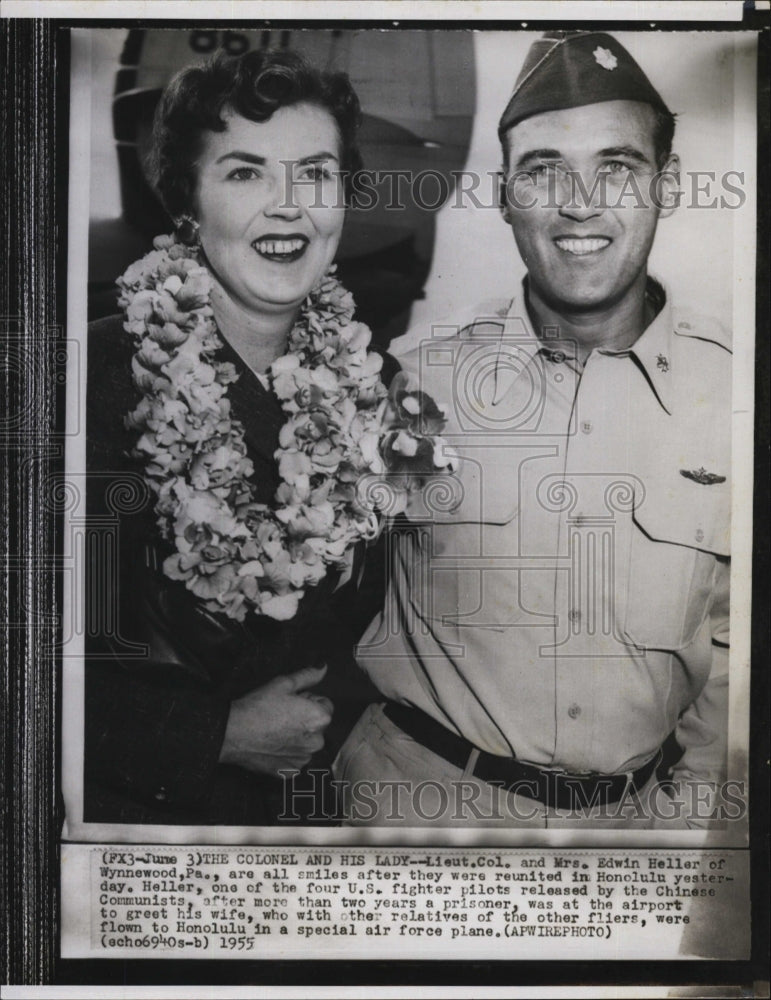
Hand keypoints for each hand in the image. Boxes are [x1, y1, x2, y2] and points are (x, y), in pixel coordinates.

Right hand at [218, 665, 332, 776]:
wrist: (234, 733)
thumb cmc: (258, 707)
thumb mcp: (284, 683)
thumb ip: (308, 676)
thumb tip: (323, 667)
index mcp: (320, 718)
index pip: (324, 705)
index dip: (307, 700)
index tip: (290, 702)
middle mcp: (317, 741)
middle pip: (316, 725)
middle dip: (303, 720)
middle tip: (281, 715)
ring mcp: (304, 759)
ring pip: (305, 743)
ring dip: (296, 737)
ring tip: (274, 730)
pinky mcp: (290, 772)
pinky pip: (294, 759)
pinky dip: (286, 753)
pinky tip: (272, 745)